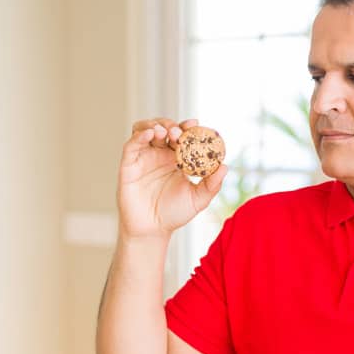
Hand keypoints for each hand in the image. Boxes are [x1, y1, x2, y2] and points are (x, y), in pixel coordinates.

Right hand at [117, 117, 228, 239]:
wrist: (152, 230)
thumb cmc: (174, 214)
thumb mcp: (198, 199)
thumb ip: (212, 184)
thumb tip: (225, 166)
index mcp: (177, 158)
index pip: (182, 135)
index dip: (188, 126)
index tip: (195, 124)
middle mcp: (159, 154)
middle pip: (164, 128)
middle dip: (172, 125)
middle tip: (179, 133)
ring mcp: (143, 157)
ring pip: (145, 129)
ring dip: (155, 125)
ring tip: (164, 132)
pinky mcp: (128, 164)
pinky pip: (132, 144)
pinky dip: (140, 135)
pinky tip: (150, 134)